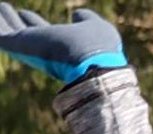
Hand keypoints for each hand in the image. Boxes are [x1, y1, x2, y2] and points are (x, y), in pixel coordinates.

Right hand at [0, 6, 124, 83]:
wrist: (91, 62)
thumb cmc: (98, 48)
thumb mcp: (97, 27)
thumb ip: (87, 20)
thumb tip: (78, 15)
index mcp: (60, 44)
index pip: (41, 30)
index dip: (32, 21)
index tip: (24, 14)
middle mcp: (43, 48)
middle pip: (22, 31)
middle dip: (11, 22)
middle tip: (2, 9)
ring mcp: (30, 48)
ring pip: (9, 30)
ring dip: (1, 20)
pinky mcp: (19, 46)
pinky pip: (0, 34)